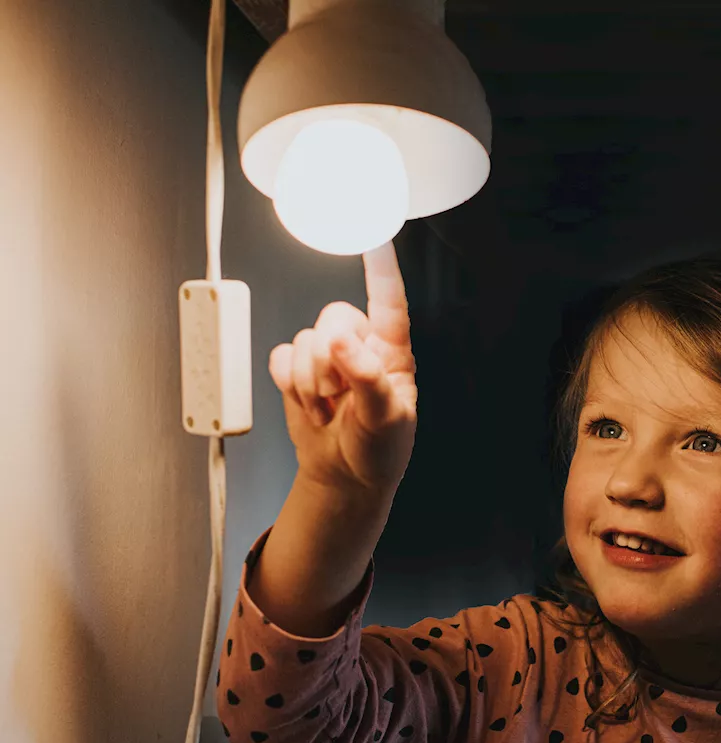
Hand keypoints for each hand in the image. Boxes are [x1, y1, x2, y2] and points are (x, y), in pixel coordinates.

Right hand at [268, 242, 417, 497]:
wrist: (344, 477)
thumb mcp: (387, 420)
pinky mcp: (298, 369)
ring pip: (304, 339)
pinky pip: (280, 356)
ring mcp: (327, 356)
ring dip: (310, 382)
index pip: (389, 302)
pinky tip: (309, 404)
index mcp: (392, 351)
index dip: (382, 270)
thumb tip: (342, 341)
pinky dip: (289, 383)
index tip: (376, 240)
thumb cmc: (379, 449)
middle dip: (330, 362)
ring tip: (329, 408)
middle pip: (333, 317)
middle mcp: (360, 345)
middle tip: (341, 396)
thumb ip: (368, 378)